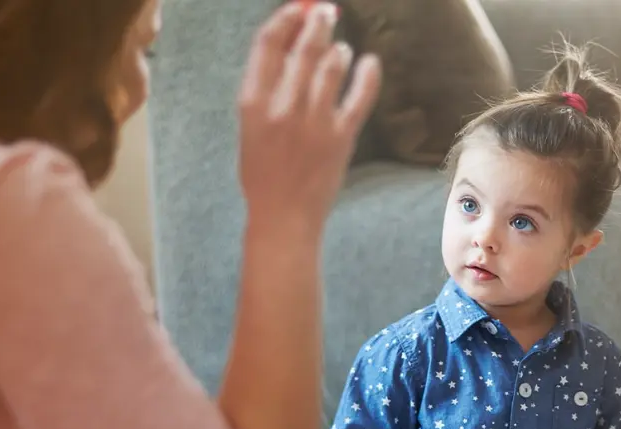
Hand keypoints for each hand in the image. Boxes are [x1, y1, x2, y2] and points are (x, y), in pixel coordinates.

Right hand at [237, 2, 381, 229]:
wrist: (284, 216)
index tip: (296, 9)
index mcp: (253, 103)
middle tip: (327, 12)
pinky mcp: (341, 136)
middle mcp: (283, 106)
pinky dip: (368, 75)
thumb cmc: (263, 175)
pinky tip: (370, 63)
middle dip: (318, 22)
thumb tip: (289, 50)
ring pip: (332, 66)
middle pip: (304, 47)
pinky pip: (359, 96)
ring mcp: (314, 121)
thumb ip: (265, 92)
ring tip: (341, 49)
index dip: (285, 20)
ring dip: (339, 50)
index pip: (267, 44)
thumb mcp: (250, 129)